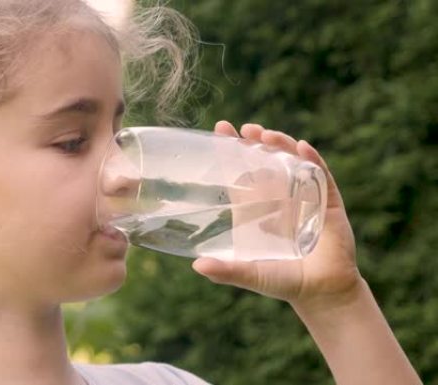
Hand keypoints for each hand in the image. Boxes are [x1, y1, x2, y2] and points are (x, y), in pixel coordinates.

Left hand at [192, 121, 360, 309]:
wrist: (322, 293)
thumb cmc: (283, 281)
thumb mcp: (251, 273)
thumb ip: (226, 271)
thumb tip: (197, 266)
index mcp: (258, 209)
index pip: (242, 172)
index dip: (233, 151)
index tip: (221, 129)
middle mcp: (280, 198)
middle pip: (267, 161)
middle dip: (257, 142)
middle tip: (246, 129)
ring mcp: (305, 197)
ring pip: (293, 162)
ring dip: (282, 146)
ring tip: (267, 136)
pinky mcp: (328, 203)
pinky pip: (322, 177)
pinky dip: (314, 161)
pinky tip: (303, 148)